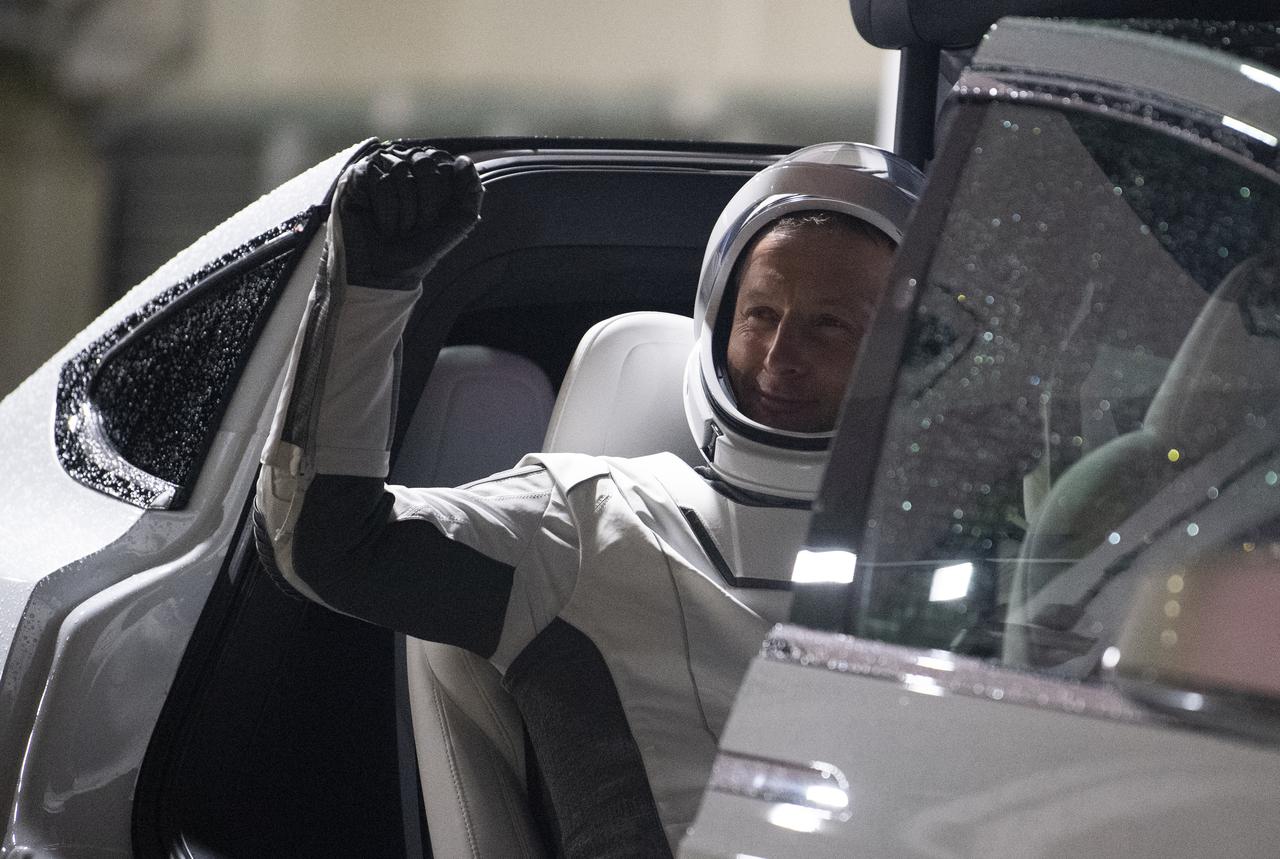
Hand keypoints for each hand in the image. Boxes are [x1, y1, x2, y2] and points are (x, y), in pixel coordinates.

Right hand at [337, 145, 482, 289]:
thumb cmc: (418, 248)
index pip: (445, 163)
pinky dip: (387, 212)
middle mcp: (404, 162)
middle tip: (415, 227)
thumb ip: (471, 194)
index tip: (434, 221)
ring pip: (401, 172)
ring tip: (397, 229)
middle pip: (424, 164)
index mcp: (428, 170)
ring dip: (405, 213)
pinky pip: (380, 182)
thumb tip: (465, 161)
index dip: (443, 196)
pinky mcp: (357, 177)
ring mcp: (379, 167)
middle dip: (426, 204)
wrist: (387, 274)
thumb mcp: (456, 224)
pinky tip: (382, 226)